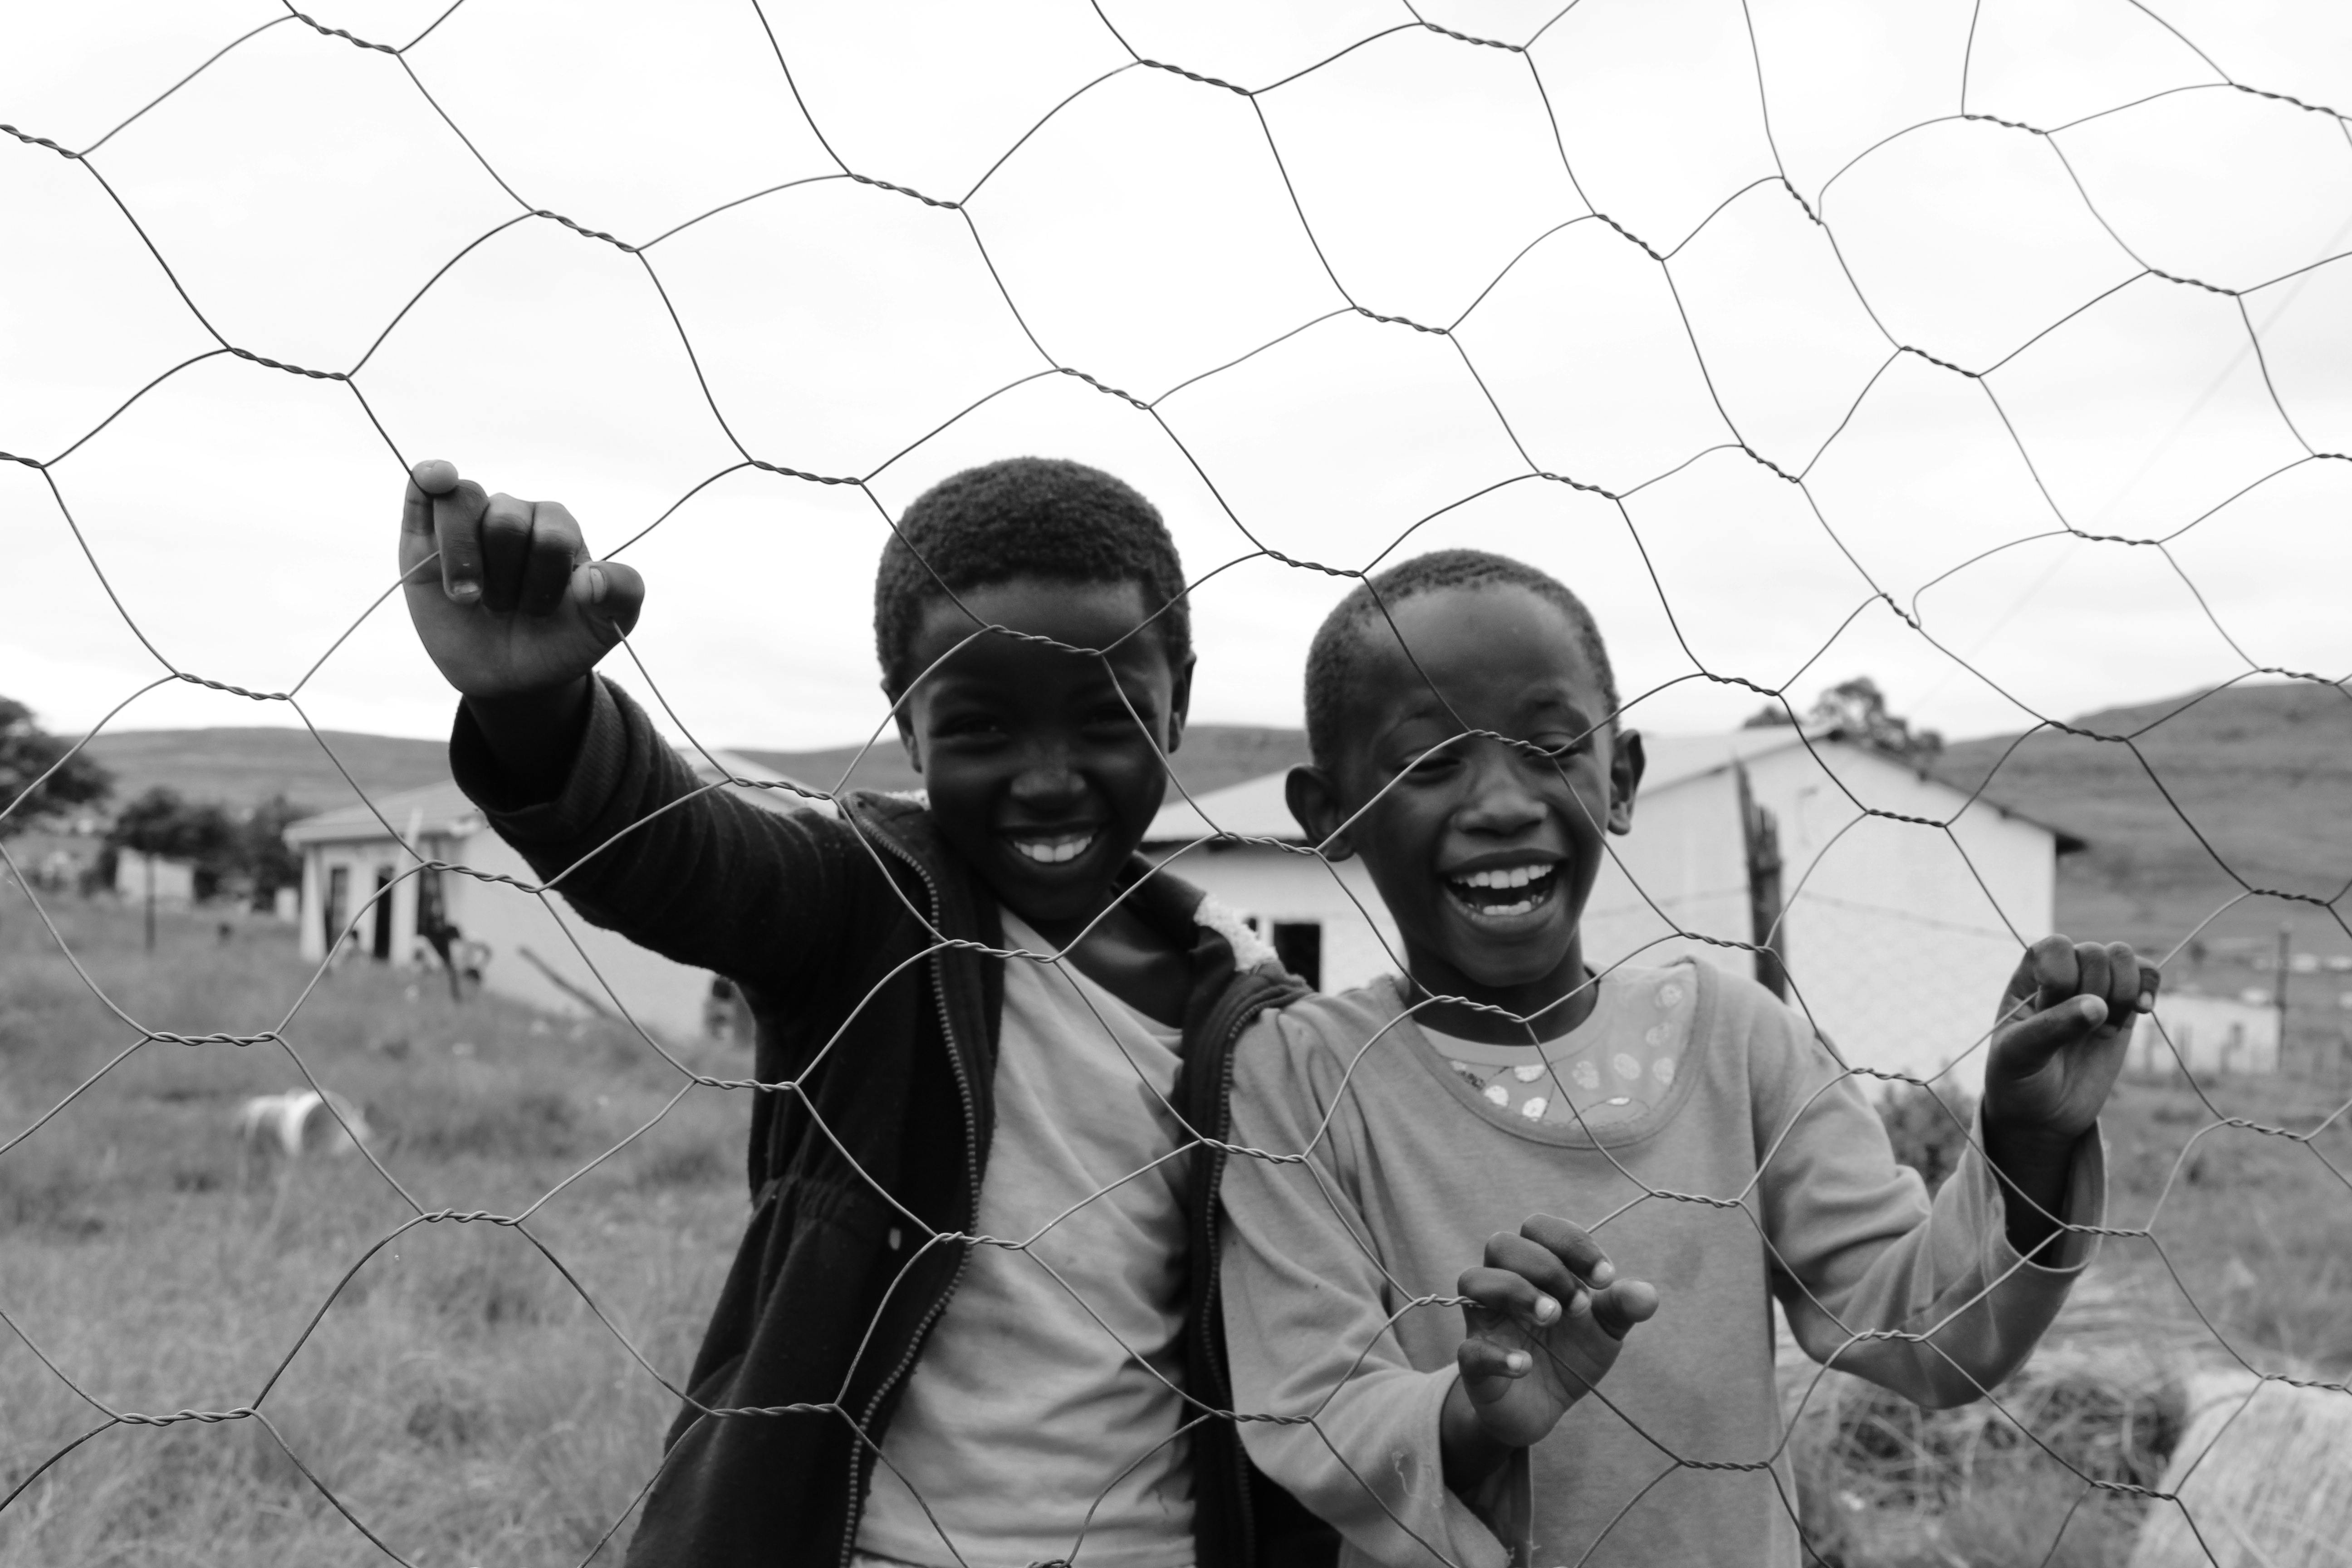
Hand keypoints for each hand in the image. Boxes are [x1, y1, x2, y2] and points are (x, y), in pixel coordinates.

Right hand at [398, 458, 643, 700]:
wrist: (510, 675)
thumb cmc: (558, 641)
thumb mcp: (605, 626)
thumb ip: (623, 595)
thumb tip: (592, 577)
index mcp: (558, 529)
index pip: (552, 533)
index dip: (544, 578)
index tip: (542, 612)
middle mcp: (514, 515)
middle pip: (505, 520)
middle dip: (505, 578)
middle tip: (504, 608)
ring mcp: (468, 522)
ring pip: (462, 500)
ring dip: (463, 556)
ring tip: (467, 598)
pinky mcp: (424, 534)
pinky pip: (424, 488)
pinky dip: (428, 477)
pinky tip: (438, 478)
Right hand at [1445, 1216, 1657, 1472]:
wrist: (1544, 1409)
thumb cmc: (1570, 1353)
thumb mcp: (1604, 1330)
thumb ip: (1622, 1307)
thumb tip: (1647, 1295)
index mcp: (1533, 1267)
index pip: (1538, 1227)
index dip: (1572, 1243)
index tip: (1606, 1278)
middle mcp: (1501, 1284)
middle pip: (1501, 1244)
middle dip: (1545, 1267)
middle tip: (1578, 1305)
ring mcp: (1483, 1322)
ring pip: (1474, 1280)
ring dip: (1516, 1292)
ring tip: (1552, 1317)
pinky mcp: (1472, 1363)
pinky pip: (1470, 1349)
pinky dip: (1498, 1355)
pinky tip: (1526, 1366)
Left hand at [1983, 936, 2157, 1150]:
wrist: (2043, 1112)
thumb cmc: (2019, 1078)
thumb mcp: (2020, 1055)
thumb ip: (2053, 1027)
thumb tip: (2099, 1006)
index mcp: (2028, 976)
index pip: (2055, 947)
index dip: (2063, 978)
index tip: (2051, 1012)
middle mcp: (2062, 973)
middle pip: (2094, 952)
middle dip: (2094, 994)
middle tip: (2079, 1032)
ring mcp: (2096, 987)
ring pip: (2121, 956)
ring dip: (2121, 992)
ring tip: (2104, 1029)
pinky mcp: (2123, 1006)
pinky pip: (2146, 973)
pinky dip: (2150, 986)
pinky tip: (2142, 1010)